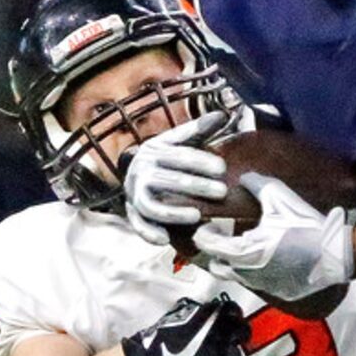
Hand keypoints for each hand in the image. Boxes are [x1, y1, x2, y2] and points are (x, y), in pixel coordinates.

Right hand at [121, 293, 247, 355]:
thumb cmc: (159, 340)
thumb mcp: (179, 316)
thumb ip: (199, 314)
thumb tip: (210, 312)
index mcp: (210, 314)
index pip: (234, 310)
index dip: (234, 316)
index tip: (233, 321)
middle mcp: (220, 331)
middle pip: (242, 332)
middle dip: (238, 337)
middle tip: (230, 342)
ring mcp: (221, 352)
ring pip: (236, 355)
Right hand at [122, 111, 229, 244]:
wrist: (136, 174)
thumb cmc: (166, 159)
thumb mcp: (179, 142)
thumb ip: (198, 131)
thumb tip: (221, 115)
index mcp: (153, 151)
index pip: (178, 155)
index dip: (200, 161)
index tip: (222, 168)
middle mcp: (141, 171)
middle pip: (169, 180)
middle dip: (196, 186)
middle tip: (222, 192)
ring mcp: (135, 193)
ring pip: (152, 205)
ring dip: (173, 213)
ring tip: (197, 216)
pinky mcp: (133, 213)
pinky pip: (138, 225)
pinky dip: (149, 233)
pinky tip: (166, 240)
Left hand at [195, 173, 353, 302]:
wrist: (334, 255)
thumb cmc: (306, 228)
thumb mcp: (280, 199)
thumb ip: (257, 184)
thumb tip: (244, 177)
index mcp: (243, 252)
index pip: (208, 246)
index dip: (204, 235)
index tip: (208, 226)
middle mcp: (248, 274)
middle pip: (217, 266)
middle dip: (215, 253)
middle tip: (221, 239)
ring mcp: (263, 286)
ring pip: (236, 277)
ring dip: (234, 264)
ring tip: (244, 248)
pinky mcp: (277, 293)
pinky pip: (258, 283)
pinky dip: (256, 272)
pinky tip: (268, 259)